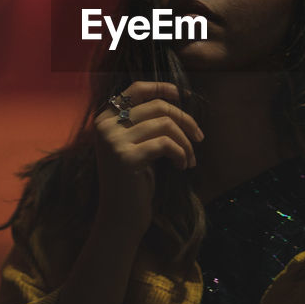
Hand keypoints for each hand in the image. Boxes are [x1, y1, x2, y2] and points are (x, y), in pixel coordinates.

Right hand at [92, 81, 204, 237]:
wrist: (120, 216)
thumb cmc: (134, 180)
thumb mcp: (136, 144)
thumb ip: (145, 122)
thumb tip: (176, 100)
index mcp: (105, 118)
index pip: (137, 88)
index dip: (163, 87)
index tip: (185, 96)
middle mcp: (106, 125)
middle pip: (157, 106)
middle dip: (185, 120)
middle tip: (199, 137)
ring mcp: (114, 141)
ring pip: (164, 124)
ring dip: (185, 142)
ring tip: (190, 158)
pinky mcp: (126, 157)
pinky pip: (165, 144)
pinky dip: (181, 154)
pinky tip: (183, 166)